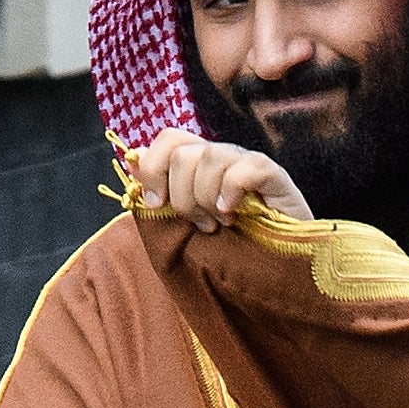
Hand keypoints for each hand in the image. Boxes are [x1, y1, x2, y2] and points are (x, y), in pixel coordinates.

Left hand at [133, 127, 311, 232]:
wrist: (278, 268)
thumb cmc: (231, 246)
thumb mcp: (188, 222)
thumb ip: (162, 194)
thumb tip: (130, 162)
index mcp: (199, 163)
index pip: (168, 139)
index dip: (154, 168)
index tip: (157, 204)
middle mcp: (222, 157)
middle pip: (183, 152)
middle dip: (182, 195)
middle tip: (200, 223)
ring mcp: (247, 163)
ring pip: (210, 158)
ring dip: (207, 198)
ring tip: (221, 223)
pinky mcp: (274, 174)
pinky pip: (245, 167)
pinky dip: (232, 191)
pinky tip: (234, 213)